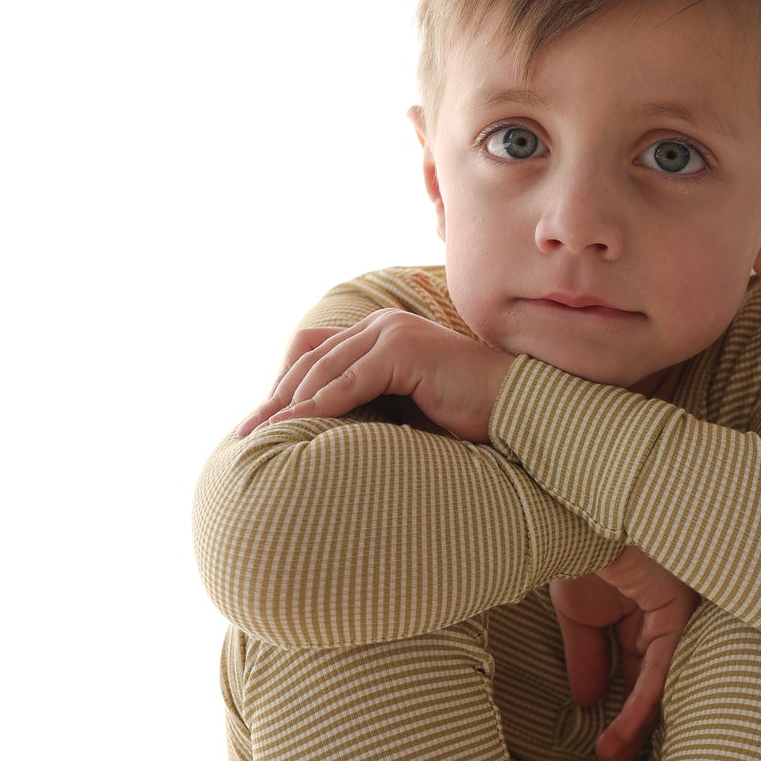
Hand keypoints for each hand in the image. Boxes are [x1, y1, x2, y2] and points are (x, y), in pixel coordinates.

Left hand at [235, 312, 514, 444]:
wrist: (514, 409)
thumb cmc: (465, 416)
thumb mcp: (402, 408)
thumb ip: (366, 406)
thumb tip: (319, 431)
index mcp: (379, 333)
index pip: (315, 355)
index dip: (284, 388)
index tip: (261, 425)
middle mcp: (381, 324)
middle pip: (311, 360)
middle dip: (275, 398)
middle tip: (246, 434)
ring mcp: (392, 333)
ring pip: (324, 371)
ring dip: (288, 405)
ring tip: (261, 436)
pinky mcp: (403, 350)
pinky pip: (349, 383)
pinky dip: (319, 407)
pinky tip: (294, 428)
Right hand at [549, 546, 700, 760]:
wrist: (576, 515)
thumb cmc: (578, 547)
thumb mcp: (577, 615)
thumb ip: (587, 657)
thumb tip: (588, 703)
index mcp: (640, 612)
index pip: (638, 673)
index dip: (623, 712)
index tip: (604, 748)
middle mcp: (662, 616)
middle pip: (656, 684)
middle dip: (636, 729)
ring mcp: (673, 613)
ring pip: (662, 683)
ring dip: (637, 726)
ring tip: (612, 759)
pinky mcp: (676, 611)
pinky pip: (661, 669)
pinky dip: (641, 704)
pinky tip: (620, 733)